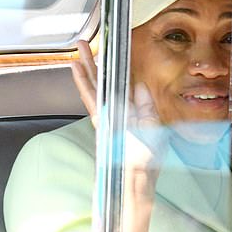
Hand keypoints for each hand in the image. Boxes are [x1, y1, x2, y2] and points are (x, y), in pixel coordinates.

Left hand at [71, 40, 162, 231]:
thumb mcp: (150, 136)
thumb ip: (145, 110)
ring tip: (87, 55)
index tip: (85, 54)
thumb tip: (140, 88)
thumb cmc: (143, 165)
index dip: (89, 73)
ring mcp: (110, 121)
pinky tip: (109, 81)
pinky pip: (109, 104)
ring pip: (98, 94)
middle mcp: (106, 119)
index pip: (96, 92)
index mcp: (111, 121)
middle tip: (82, 44)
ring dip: (94, 74)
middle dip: (88, 65)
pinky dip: (106, 89)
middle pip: (93, 87)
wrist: (136, 186)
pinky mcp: (117, 126)